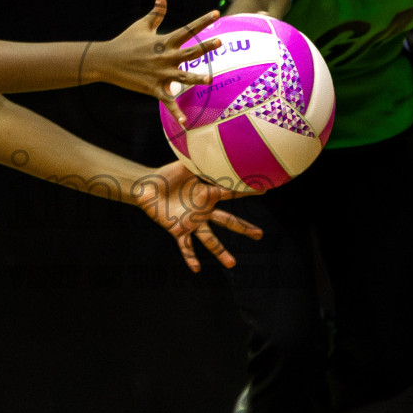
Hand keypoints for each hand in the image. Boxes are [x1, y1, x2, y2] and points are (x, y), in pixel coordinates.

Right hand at [88, 0, 221, 123]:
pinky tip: (185, 123)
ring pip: (182, 78)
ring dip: (196, 79)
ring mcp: (160, 74)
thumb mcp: (142, 25)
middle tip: (220, 41)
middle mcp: (165, 57)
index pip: (188, 30)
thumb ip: (157, 12)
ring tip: (209, 80)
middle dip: (205, 47)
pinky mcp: (153, 89)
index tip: (216, 14)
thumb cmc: (125, 41)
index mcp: (164, 41)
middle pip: (190, 52)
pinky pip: (168, 102)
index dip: (203, 21)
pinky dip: (176, 113)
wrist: (107, 61)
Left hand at [131, 160, 262, 270]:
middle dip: (244, 228)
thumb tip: (210, 142)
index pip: (231, 193)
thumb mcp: (185, 164)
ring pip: (210, 240)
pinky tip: (196, 269)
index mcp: (207, 194)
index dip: (248, 192)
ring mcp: (192, 223)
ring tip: (232, 264)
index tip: (265, 190)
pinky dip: (190, 258)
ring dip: (221, 252)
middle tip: (260, 235)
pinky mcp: (177, 230)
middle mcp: (203, 211)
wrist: (146, 187)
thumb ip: (198, 158)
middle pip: (228, 221)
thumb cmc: (166, 175)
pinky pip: (185, 246)